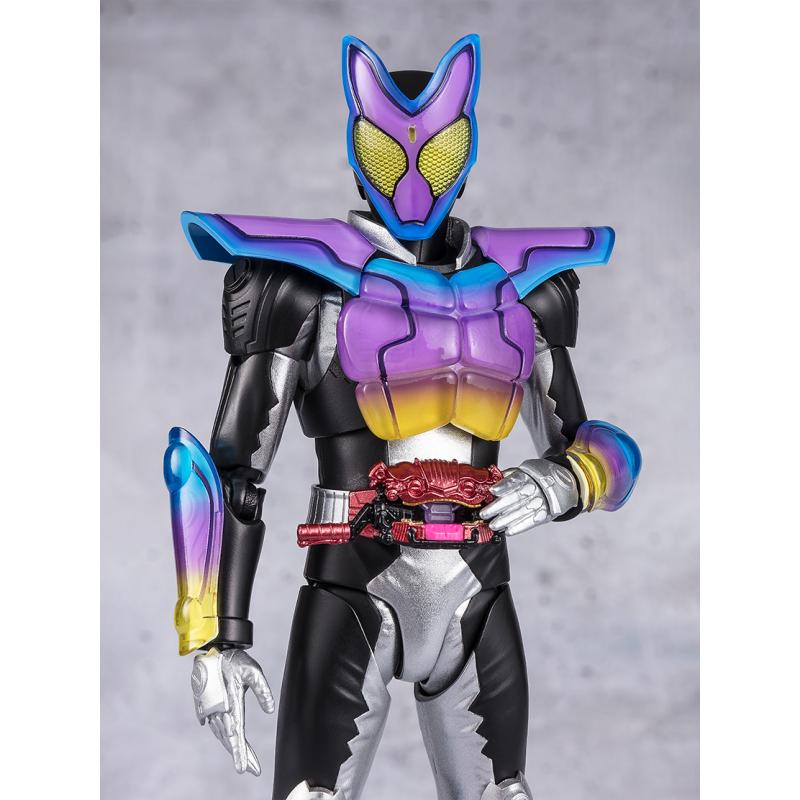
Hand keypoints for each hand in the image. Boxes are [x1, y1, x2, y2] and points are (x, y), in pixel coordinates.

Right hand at [191, 648, 274, 774]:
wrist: (214, 649)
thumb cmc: (235, 660)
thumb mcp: (253, 670)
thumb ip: (262, 690)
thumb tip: (270, 710)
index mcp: (230, 702)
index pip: (237, 733)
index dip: (241, 752)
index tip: (244, 769)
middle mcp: (218, 709)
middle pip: (229, 739)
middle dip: (240, 754)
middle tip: (251, 769)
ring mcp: (210, 709)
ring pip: (221, 734)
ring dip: (232, 747)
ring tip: (244, 758)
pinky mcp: (206, 706)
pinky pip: (215, 726)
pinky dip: (223, 735)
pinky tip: (230, 742)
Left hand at [479, 459, 578, 536]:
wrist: (562, 482)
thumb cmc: (537, 477)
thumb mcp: (525, 470)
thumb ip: (509, 476)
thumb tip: (491, 480)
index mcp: (528, 476)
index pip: (515, 481)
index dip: (503, 486)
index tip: (492, 491)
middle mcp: (535, 489)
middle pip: (515, 498)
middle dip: (498, 507)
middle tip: (485, 514)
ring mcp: (541, 501)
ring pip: (521, 512)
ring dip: (505, 520)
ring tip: (493, 525)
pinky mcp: (546, 513)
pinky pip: (531, 521)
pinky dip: (519, 527)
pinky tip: (508, 531)